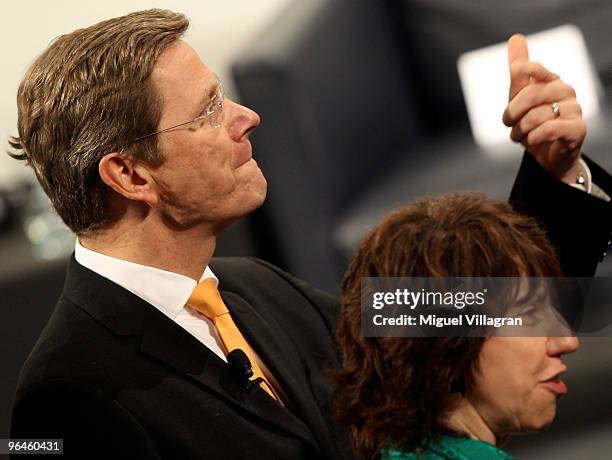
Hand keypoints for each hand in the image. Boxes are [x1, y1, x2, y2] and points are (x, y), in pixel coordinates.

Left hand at [502, 34, 585, 184]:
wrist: (549, 156)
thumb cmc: (534, 124)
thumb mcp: (520, 99)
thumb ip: (519, 73)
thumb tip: (516, 38)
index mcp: (552, 80)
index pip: (533, 68)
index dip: (518, 77)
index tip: (512, 94)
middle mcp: (565, 91)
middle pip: (529, 95)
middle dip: (512, 114)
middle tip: (509, 124)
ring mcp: (574, 109)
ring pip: (535, 116)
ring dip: (520, 131)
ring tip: (521, 136)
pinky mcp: (577, 129)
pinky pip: (547, 130)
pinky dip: (532, 139)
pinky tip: (532, 141)